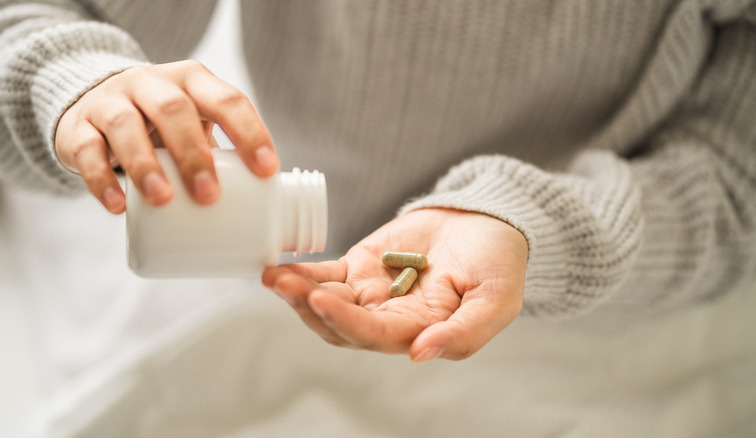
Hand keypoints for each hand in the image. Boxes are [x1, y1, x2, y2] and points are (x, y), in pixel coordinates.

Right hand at [55, 60, 278, 213]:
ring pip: (125, 125)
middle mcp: (151, 84)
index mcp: (192, 82)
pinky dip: (101, 179)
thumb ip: (221, 152)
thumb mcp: (195, 123)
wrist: (96, 105)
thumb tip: (260, 207)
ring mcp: (111, 102)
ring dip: (145, 165)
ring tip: (162, 199)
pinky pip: (87, 150)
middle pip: (174, 110)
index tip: (266, 171)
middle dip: (193, 154)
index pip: (227, 100)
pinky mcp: (78, 127)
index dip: (249, 133)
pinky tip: (117, 206)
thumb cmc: (162, 124)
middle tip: (209, 195)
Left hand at [262, 208, 527, 361]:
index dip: (345, 321)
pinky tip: (281, 265)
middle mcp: (389, 318)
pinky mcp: (360, 265)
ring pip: (326, 300)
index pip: (373, 334)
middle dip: (307, 307)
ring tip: (274, 275)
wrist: (488, 222)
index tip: (318, 299)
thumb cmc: (498, 263)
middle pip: (338, 324)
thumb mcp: (496, 301)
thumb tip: (421, 355)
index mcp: (419, 331)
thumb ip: (463, 333)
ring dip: (298, 291)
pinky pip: (326, 273)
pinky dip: (304, 271)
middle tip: (283, 283)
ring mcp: (371, 291)